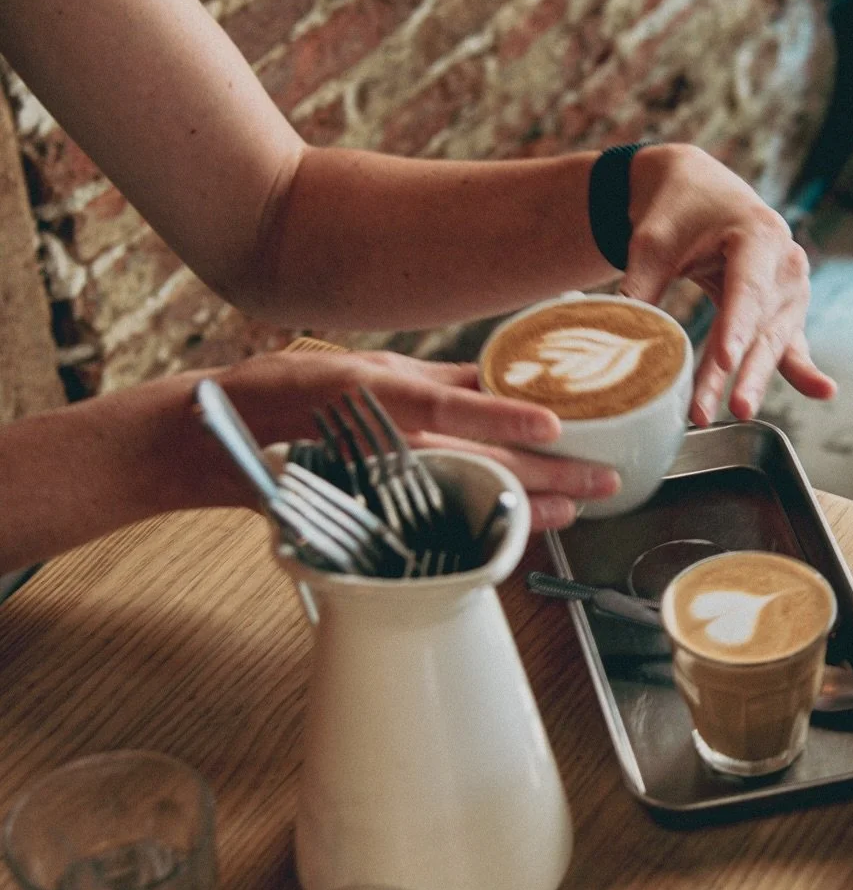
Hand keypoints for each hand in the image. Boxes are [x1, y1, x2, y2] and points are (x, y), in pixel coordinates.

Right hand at [208, 350, 618, 529]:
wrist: (213, 439)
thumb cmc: (282, 394)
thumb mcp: (362, 366)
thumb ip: (431, 378)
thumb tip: (494, 376)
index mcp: (377, 394)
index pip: (451, 407)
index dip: (505, 418)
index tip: (554, 428)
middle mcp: (379, 441)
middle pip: (476, 462)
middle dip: (547, 477)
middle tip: (601, 481)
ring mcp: (376, 480)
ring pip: (466, 496)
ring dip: (527, 506)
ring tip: (575, 508)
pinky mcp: (368, 508)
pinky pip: (441, 518)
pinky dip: (486, 521)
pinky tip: (522, 523)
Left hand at [622, 145, 835, 423]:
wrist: (698, 189)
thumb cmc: (677, 212)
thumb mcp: (653, 243)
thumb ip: (641, 286)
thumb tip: (616, 333)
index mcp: (758, 234)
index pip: (747, 288)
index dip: (737, 326)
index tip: (726, 361)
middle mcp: (785, 261)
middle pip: (764, 323)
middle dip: (748, 369)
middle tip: (736, 407)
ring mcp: (790, 286)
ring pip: (772, 340)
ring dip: (753, 378)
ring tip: (737, 411)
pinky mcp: (784, 307)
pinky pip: (791, 342)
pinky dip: (800, 369)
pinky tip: (820, 390)